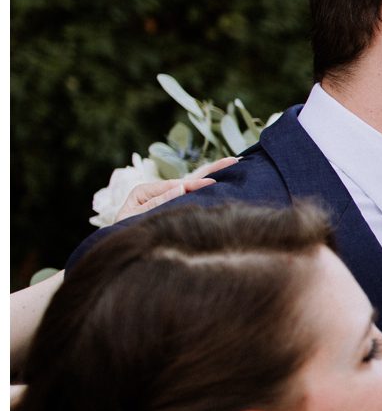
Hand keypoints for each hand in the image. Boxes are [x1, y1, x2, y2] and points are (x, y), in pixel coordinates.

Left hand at [113, 155, 238, 221]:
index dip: (196, 184)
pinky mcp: (170, 209)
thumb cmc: (123, 233)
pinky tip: (221, 185)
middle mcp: (157, 192)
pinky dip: (206, 191)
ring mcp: (165, 200)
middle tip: (233, 161)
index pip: (176, 185)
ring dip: (212, 177)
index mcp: (145, 190)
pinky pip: (190, 199)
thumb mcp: (135, 217)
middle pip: (188, 179)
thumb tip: (181, 187)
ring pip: (191, 187)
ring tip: (233, 167)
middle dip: (211, 170)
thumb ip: (157, 202)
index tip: (213, 183)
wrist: (118, 250)